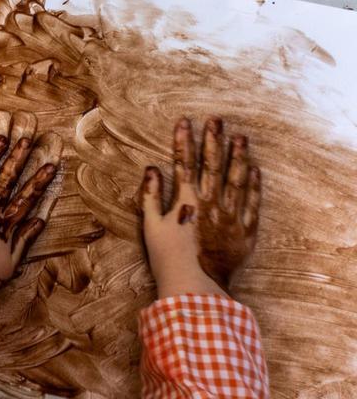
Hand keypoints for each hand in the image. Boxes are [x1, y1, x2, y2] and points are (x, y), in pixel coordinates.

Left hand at [0, 135, 56, 301]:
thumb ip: (24, 240)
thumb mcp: (10, 263)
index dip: (39, 180)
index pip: (27, 197)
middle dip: (17, 158)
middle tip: (27, 139)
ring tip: (2, 137)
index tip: (50, 163)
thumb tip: (40, 220)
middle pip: (5, 180)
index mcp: (4, 225)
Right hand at [141, 117, 260, 297]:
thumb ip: (150, 195)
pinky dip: (254, 184)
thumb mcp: (150, 226)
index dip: (183, 141)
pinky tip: (255, 169)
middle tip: (216, 120)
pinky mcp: (245, 230)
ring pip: (235, 179)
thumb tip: (151, 169)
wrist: (195, 285)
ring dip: (237, 156)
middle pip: (212, 165)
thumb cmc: (167, 257)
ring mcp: (230, 215)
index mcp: (185, 200)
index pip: (184, 163)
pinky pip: (252, 202)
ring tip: (240, 137)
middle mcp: (209, 203)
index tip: (184, 121)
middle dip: (213, 140)